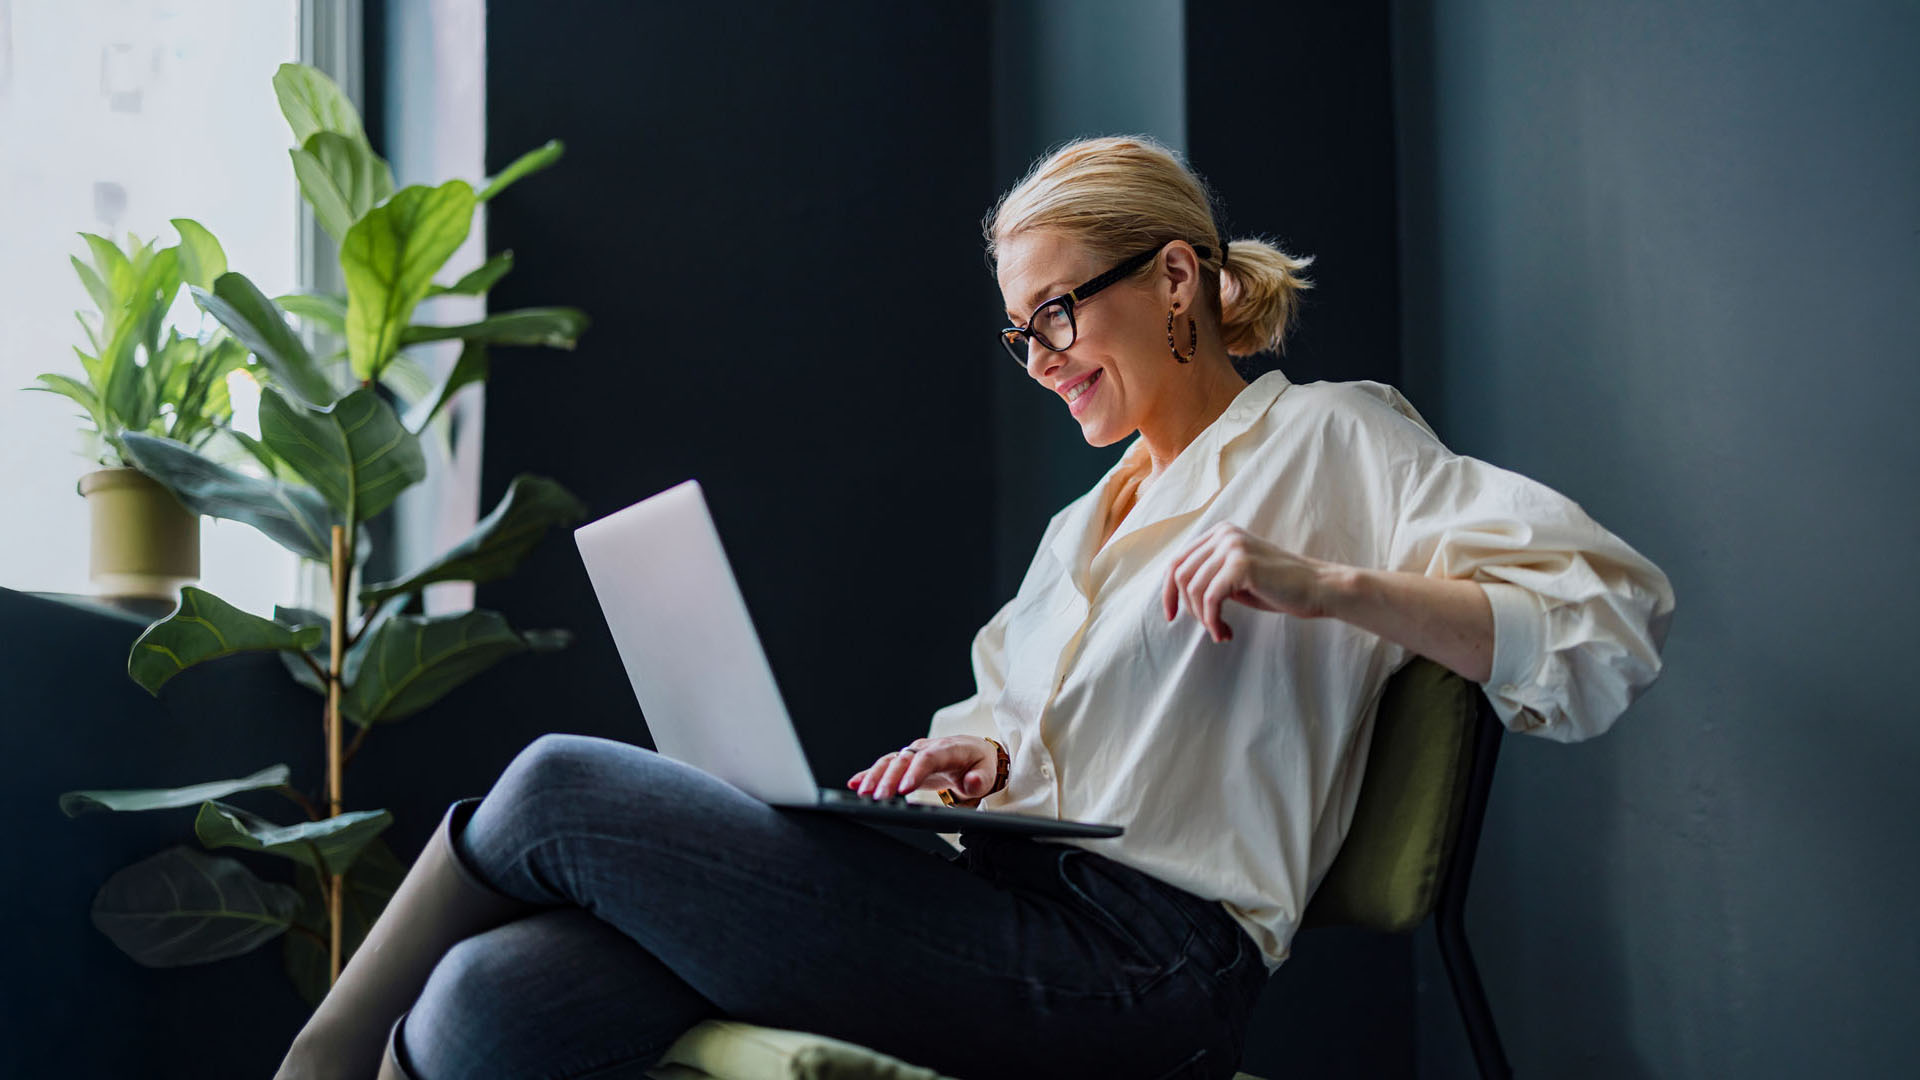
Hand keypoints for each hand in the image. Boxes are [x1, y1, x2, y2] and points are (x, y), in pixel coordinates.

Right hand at [846, 736, 998, 800]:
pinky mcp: (906, 763)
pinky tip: (855, 783)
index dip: (914, 773)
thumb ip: (980, 779)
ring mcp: (915, 754)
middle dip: (889, 778)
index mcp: (948, 749)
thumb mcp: (988, 772)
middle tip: (877, 797)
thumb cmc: (980, 764)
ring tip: (862, 793)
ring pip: (891, 761)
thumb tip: (971, 782)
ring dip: (875, 776)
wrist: (975, 753)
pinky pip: (886, 766)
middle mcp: (927, 748)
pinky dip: (870, 774)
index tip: (904, 790)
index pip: (928, 758)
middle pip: (904, 760)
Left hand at [1161, 521, 1341, 641]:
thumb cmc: (1278, 588)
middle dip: (1188, 608)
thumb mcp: (1236, 577)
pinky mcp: (1241, 564)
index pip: (1177, 561)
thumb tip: (1175, 594)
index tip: (1171, 616)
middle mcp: (1224, 534)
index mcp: (1221, 533)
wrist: (1317, 588)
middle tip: (1208, 627)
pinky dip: (1213, 621)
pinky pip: (1210, 599)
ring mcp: (1232, 546)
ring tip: (1220, 632)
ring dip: (1203, 618)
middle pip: (1180, 574)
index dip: (1168, 592)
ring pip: (1193, 589)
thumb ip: (1209, 576)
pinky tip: (1225, 633)